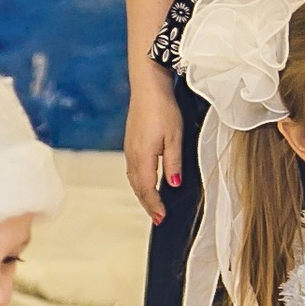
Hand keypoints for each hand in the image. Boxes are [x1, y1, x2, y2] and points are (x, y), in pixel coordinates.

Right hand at [123, 72, 183, 223]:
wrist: (147, 87)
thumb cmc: (162, 109)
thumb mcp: (175, 137)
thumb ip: (173, 163)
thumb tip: (173, 184)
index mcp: (142, 156)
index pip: (147, 189)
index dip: (154, 205)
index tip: (162, 218)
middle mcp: (132, 155)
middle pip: (138, 187)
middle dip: (147, 203)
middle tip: (158, 217)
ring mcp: (129, 148)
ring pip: (133, 179)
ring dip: (142, 193)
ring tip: (152, 204)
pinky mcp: (130, 142)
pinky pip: (133, 169)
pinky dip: (139, 181)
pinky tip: (147, 181)